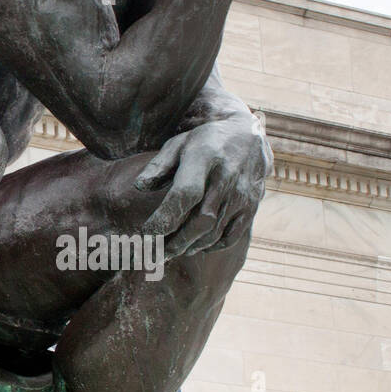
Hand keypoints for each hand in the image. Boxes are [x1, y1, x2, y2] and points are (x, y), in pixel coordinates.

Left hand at [135, 115, 271, 257]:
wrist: (249, 137)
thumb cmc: (206, 142)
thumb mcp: (180, 144)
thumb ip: (159, 165)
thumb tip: (139, 186)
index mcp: (204, 158)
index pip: (185, 194)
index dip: (165, 218)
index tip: (146, 233)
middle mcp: (226, 178)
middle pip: (200, 221)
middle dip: (175, 242)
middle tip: (155, 254)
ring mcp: (241, 195)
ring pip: (214, 232)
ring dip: (190, 246)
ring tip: (171, 251)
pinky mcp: (251, 207)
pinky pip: (231, 236)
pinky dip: (212, 246)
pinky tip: (196, 246)